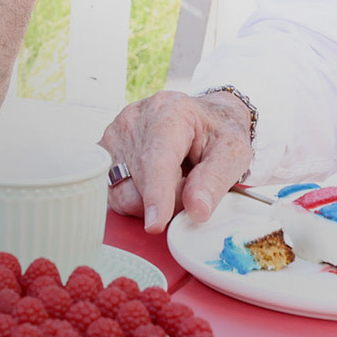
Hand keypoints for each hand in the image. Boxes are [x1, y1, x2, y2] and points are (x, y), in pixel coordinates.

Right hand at [99, 90, 254, 234]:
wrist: (203, 117)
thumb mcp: (233, 151)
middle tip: (192, 187)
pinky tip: (153, 182)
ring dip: (152, 202)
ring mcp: (114, 137)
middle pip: (142, 184)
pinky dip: (137, 199)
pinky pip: (114, 195)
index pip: (157, 159)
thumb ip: (216, 180)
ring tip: (173, 181)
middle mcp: (133, 121)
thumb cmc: (217, 132)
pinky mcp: (103, 154)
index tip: (156, 223)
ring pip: (124, 194)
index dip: (156, 193)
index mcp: (168, 112)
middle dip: (170, 201)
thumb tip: (197, 210)